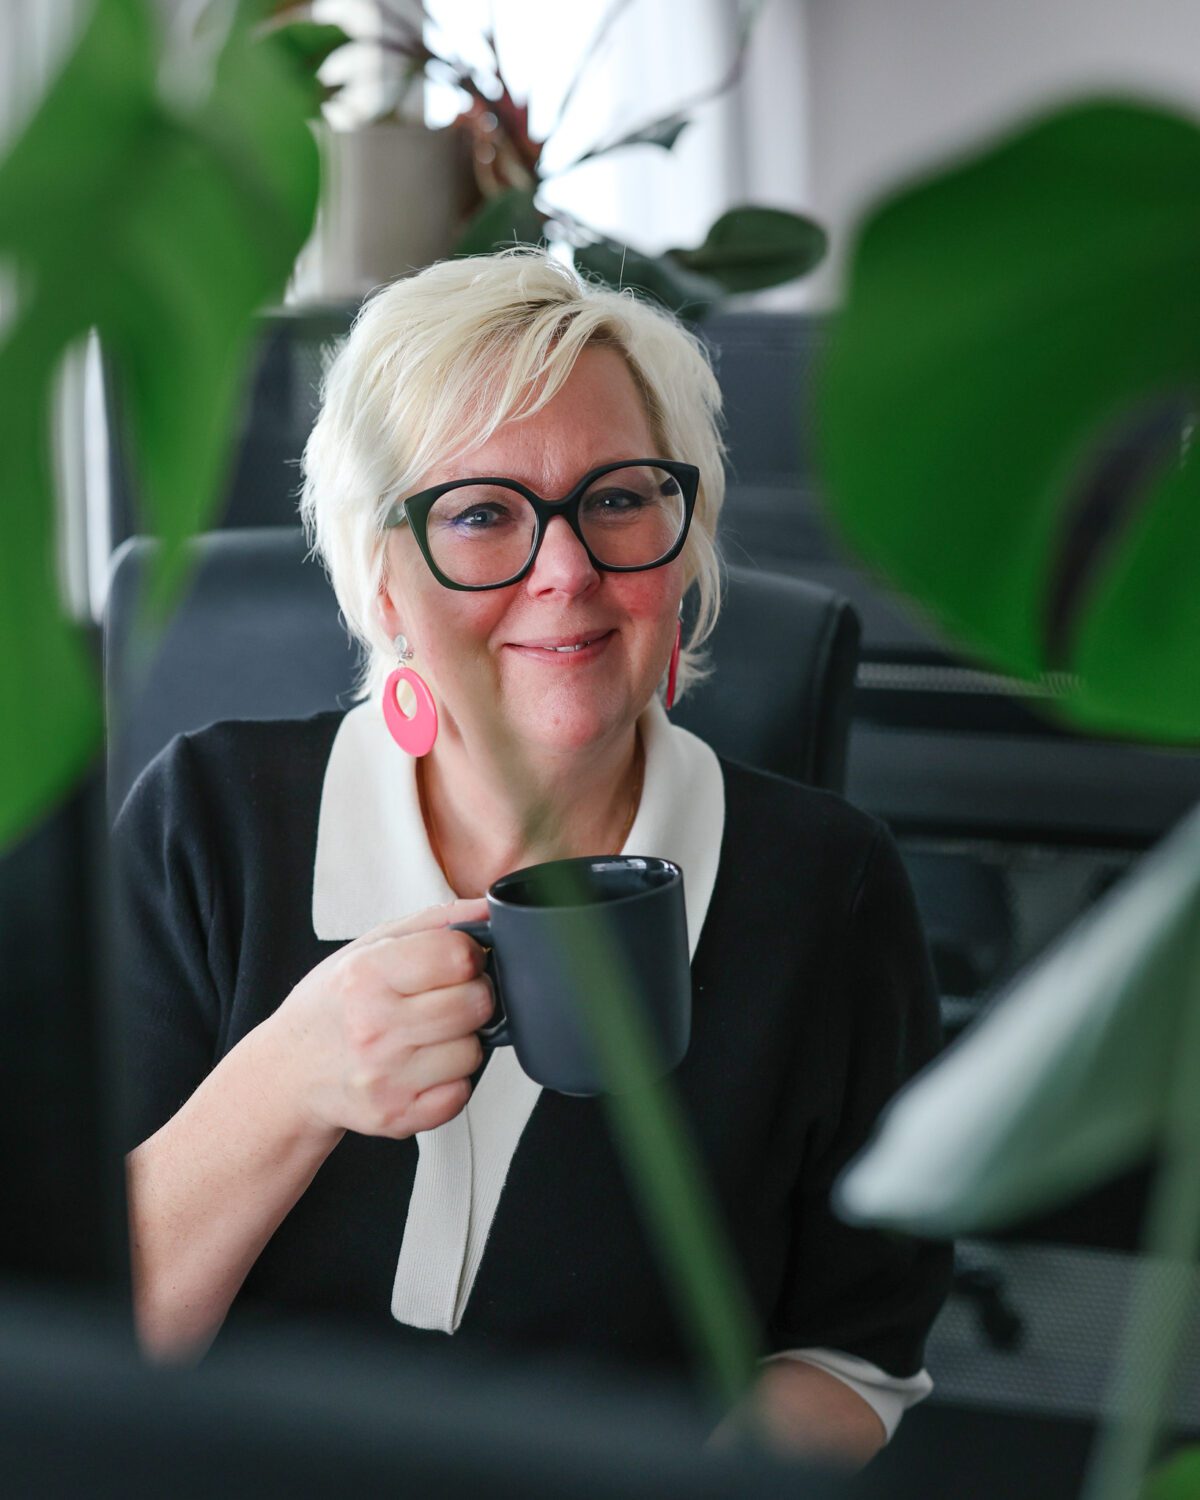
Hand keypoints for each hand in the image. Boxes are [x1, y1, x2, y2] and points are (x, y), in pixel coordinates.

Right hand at [271, 897, 493, 1140]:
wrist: (289, 1073)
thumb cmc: (333, 1005)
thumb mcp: (368, 947)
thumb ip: (434, 923)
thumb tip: (488, 911)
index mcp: (366, 976)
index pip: (459, 956)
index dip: (468, 955)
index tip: (456, 962)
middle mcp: (373, 1028)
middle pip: (476, 1003)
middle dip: (472, 996)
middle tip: (445, 999)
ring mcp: (386, 1078)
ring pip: (474, 1051)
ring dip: (462, 1041)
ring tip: (427, 1035)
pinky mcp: (397, 1117)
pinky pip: (462, 1094)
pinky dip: (452, 1081)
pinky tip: (423, 1067)